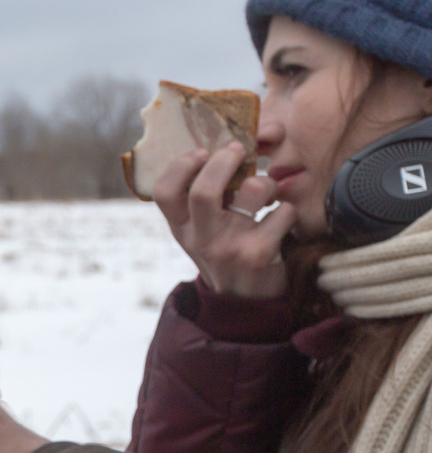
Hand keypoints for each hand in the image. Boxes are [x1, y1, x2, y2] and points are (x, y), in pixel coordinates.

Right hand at [149, 142, 293, 301]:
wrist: (244, 303)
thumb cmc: (225, 253)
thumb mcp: (200, 233)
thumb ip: (201, 202)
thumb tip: (225, 149)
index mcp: (181, 228)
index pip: (164, 192)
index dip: (181, 165)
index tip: (202, 153)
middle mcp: (200, 238)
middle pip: (204, 190)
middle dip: (226, 160)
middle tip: (238, 150)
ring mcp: (228, 247)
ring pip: (252, 190)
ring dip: (267, 183)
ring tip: (267, 192)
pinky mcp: (258, 254)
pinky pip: (283, 211)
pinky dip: (288, 210)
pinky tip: (282, 221)